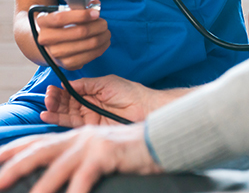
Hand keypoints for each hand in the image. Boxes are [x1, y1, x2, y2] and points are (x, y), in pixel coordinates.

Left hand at [0, 124, 160, 192]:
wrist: (158, 139)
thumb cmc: (127, 153)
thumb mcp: (96, 155)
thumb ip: (75, 161)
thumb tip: (51, 178)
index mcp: (74, 136)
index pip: (35, 141)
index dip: (11, 150)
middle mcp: (80, 136)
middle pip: (39, 150)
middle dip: (13, 167)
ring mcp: (92, 143)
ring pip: (57, 166)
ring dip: (39, 187)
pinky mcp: (107, 153)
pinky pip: (84, 177)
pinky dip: (74, 192)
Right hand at [35, 2, 110, 69]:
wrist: (49, 43)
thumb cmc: (61, 22)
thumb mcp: (64, 10)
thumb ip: (80, 5)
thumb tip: (95, 3)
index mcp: (43, 21)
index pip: (61, 18)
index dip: (82, 15)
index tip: (96, 13)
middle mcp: (45, 39)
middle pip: (79, 32)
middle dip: (98, 26)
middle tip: (105, 24)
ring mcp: (54, 54)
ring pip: (87, 45)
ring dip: (102, 38)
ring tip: (106, 33)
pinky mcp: (65, 64)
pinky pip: (87, 57)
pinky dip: (100, 49)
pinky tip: (104, 43)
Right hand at [41, 76, 152, 127]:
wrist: (142, 107)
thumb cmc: (128, 92)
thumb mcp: (106, 83)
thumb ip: (86, 84)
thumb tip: (67, 84)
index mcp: (93, 90)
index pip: (72, 90)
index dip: (61, 90)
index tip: (51, 88)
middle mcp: (88, 103)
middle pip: (66, 102)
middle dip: (55, 100)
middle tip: (48, 97)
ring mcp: (88, 115)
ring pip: (66, 113)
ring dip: (54, 110)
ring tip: (45, 107)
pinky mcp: (90, 127)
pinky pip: (71, 123)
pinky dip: (58, 120)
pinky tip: (48, 115)